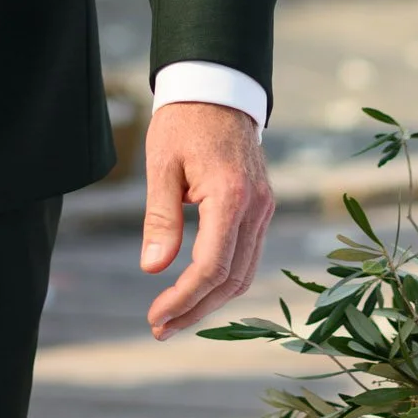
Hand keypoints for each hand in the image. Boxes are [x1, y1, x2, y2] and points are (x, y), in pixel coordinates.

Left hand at [140, 101, 272, 340]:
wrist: (218, 89)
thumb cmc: (184, 121)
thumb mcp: (161, 164)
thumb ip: (160, 217)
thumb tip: (153, 267)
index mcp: (231, 196)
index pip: (212, 266)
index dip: (184, 298)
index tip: (156, 317)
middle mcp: (256, 207)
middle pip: (232, 279)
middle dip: (196, 309)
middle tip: (159, 328)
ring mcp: (264, 208)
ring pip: (244, 272)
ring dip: (211, 300)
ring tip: (173, 316)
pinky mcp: (262, 206)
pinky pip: (247, 254)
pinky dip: (224, 278)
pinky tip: (196, 288)